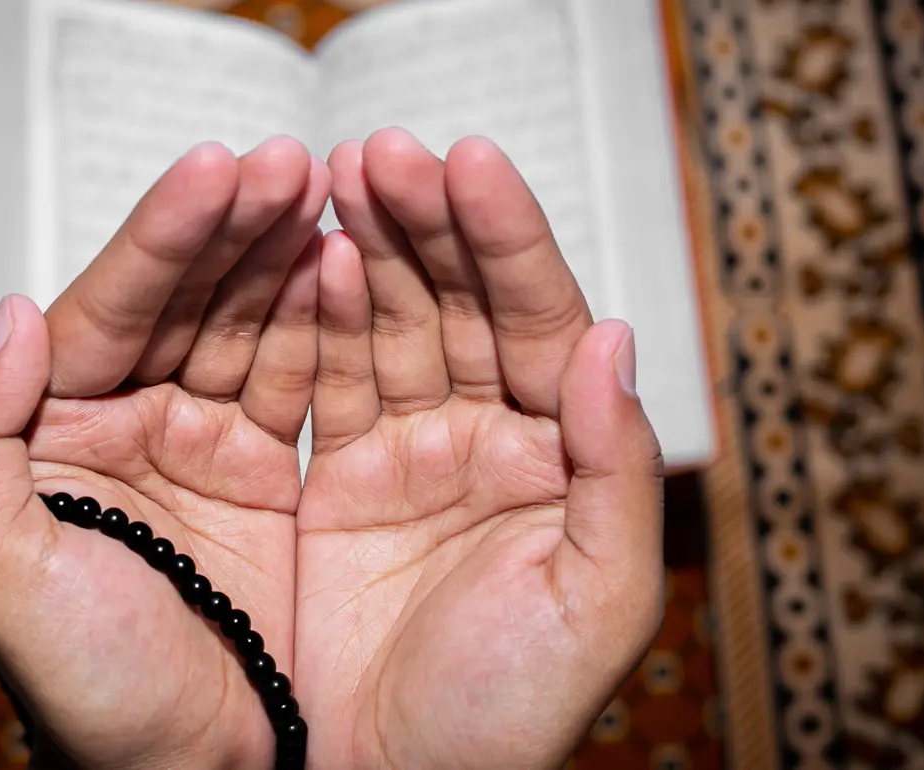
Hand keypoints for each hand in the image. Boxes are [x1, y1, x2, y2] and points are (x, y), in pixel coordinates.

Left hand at [0, 137, 328, 769]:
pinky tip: (342, 267)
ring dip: (280, 256)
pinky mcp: (264, 473)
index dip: (163, 238)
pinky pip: (295, 379)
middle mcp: (125, 425)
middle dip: (232, 227)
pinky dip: (320, 323)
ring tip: (326, 192)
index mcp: (55, 435)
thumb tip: (10, 316)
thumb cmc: (89, 695)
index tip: (215, 171)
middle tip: (286, 163)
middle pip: (183, 300)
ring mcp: (198, 444)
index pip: (111, 310)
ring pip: (244, 325)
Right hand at [295, 129, 664, 768]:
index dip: (507, 241)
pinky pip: (328, 380)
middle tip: (382, 152)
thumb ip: (616, 470)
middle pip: (461, 304)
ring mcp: (411, 454)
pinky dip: (315, 319)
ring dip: (366, 249)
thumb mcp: (596, 602)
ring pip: (390, 325)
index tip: (468, 165)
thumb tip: (616, 339)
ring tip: (338, 174)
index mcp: (559, 460)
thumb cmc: (506, 718)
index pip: (541, 321)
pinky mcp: (339, 479)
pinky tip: (306, 260)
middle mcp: (489, 442)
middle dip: (426, 224)